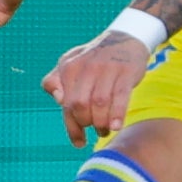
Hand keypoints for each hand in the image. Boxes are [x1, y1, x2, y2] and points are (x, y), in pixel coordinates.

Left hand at [42, 29, 150, 146]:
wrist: (125, 39)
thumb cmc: (94, 60)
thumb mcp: (69, 64)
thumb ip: (55, 81)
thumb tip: (58, 100)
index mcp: (69, 67)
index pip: (66, 103)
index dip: (71, 127)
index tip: (78, 142)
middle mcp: (86, 66)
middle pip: (80, 105)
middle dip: (87, 123)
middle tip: (95, 129)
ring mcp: (107, 68)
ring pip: (100, 103)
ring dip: (102, 123)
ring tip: (105, 129)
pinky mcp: (126, 71)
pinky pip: (121, 96)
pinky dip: (117, 114)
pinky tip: (116, 126)